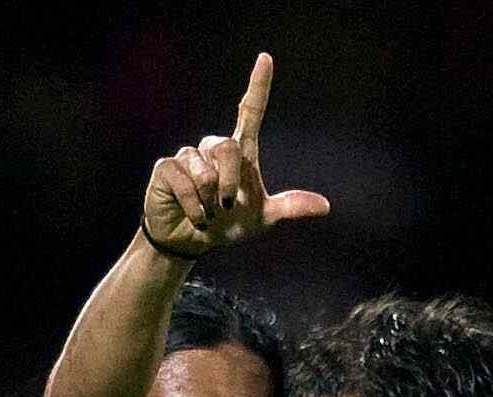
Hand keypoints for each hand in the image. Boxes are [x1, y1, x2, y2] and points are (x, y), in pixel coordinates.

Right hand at [141, 54, 329, 259]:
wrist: (192, 241)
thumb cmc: (227, 224)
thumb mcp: (263, 219)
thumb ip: (289, 207)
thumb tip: (325, 206)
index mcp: (240, 152)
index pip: (250, 111)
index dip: (258, 86)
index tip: (266, 59)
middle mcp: (213, 147)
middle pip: (227, 147)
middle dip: (229, 182)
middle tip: (225, 207)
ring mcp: (188, 156)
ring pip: (204, 171)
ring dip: (209, 201)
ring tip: (207, 212)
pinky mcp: (167, 168)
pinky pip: (184, 182)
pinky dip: (194, 207)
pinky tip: (195, 216)